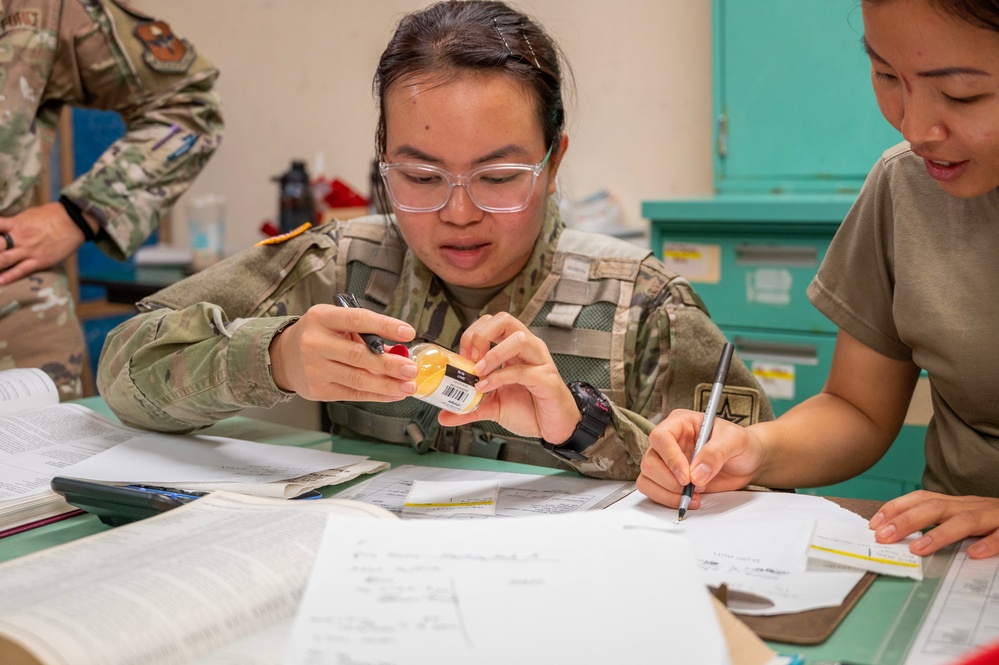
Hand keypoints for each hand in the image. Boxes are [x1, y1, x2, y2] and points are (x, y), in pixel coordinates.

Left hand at [0, 202, 92, 283]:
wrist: (74, 221)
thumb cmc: (52, 215)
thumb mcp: (28, 214)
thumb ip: (13, 223)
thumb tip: (2, 228)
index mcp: (15, 223)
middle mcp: (19, 237)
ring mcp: (29, 250)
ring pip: (3, 260)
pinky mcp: (40, 261)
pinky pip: (21, 270)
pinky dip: (9, 277)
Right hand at [269, 304, 416, 401]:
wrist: (283, 357)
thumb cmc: (317, 335)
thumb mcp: (335, 322)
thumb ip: (363, 333)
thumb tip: (398, 351)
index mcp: (322, 318)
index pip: (358, 319)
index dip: (385, 326)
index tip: (408, 332)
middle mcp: (315, 343)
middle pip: (359, 355)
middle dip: (390, 364)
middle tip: (411, 369)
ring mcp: (315, 369)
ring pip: (358, 379)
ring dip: (387, 384)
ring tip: (408, 385)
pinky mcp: (318, 390)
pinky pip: (353, 394)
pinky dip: (377, 395)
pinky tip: (393, 393)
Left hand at [438, 312, 578, 441]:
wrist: (553, 428)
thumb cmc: (529, 409)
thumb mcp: (492, 407)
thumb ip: (469, 408)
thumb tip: (443, 415)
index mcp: (514, 349)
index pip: (492, 323)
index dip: (472, 334)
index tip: (462, 356)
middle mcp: (528, 349)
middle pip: (505, 320)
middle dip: (481, 335)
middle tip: (470, 358)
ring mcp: (540, 361)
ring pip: (519, 338)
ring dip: (493, 353)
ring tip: (478, 371)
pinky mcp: (547, 379)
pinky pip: (523, 370)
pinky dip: (500, 377)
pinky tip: (487, 387)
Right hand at [637, 409, 762, 508]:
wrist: (748, 461)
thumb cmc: (740, 443)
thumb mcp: (734, 440)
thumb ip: (716, 453)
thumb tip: (696, 474)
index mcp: (680, 423)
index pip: (661, 437)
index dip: (670, 458)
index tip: (686, 476)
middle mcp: (669, 442)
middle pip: (650, 461)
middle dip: (669, 480)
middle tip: (693, 487)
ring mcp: (667, 462)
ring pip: (647, 478)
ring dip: (668, 492)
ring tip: (694, 495)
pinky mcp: (669, 480)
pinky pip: (654, 491)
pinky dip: (668, 500)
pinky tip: (690, 499)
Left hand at [870, 491, 998, 558]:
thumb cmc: (992, 520)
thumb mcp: (962, 518)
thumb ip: (938, 524)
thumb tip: (898, 535)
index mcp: (955, 503)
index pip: (920, 499)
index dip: (896, 508)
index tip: (874, 524)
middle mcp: (970, 505)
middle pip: (934, 507)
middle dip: (906, 521)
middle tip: (883, 536)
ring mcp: (992, 515)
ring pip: (964, 520)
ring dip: (940, 534)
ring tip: (918, 548)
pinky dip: (989, 544)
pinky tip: (975, 554)